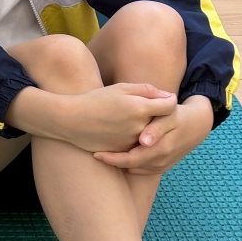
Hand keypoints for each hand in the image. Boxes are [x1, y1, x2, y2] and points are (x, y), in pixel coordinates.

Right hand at [49, 84, 177, 151]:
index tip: (164, 99)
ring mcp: (132, 142)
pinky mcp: (124, 152)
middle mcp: (139, 128)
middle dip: (158, 115)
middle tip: (149, 109)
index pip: (170, 106)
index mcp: (140, 108)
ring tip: (131, 119)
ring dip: (148, 129)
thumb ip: (146, 90)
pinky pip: (137, 146)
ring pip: (150, 135)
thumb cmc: (95, 100)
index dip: (169, 101)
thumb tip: (166, 96)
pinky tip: (121, 130)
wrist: (71, 121)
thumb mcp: (120, 88)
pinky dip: (135, 139)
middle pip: (161, 122)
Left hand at [95, 95, 213, 175]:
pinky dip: (130, 165)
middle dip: (113, 162)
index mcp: (161, 149)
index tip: (96, 153)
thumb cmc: (177, 114)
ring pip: (135, 170)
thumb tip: (144, 142)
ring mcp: (162, 165)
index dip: (113, 159)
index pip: (131, 159)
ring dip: (121, 164)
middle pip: (130, 167)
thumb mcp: (169, 116)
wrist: (196, 125)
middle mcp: (161, 161)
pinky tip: (121, 155)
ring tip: (105, 154)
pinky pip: (142, 170)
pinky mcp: (162, 167)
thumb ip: (156, 128)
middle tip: (96, 154)